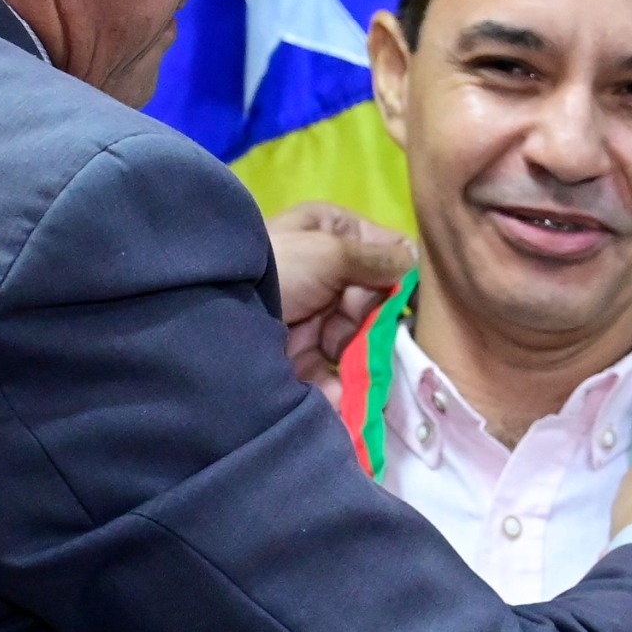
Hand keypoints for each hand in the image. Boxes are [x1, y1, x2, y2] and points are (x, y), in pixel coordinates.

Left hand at [267, 202, 411, 400]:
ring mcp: (312, 312)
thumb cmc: (279, 267)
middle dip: (369, 327)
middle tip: (355, 337)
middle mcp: (325, 270)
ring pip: (354, 340)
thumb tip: (416, 261)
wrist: (215, 309)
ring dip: (356, 361)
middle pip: (371, 304)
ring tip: (354, 379)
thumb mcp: (331, 252)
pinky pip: (329, 369)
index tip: (400, 300)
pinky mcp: (299, 351)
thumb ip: (378, 260)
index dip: (396, 278)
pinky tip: (340, 399)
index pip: (384, 254)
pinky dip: (336, 386)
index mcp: (332, 232)